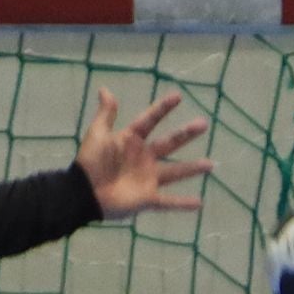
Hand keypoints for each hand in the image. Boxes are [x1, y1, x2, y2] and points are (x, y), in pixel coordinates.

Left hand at [75, 87, 213, 219]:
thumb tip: (104, 89)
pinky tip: (199, 203)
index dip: (162, 109)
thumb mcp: (97, 135)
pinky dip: (183, 203)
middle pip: (169, 143)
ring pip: (175, 172)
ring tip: (210, 165)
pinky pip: (168, 202)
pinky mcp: (147, 198)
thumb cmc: (89, 163)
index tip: (178, 96)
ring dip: (192, 168)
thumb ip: (105, 114)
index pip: (150, 121)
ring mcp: (147, 178)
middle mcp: (144, 158)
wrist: (82, 194)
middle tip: (203, 123)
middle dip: (186, 134)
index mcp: (132, 141)